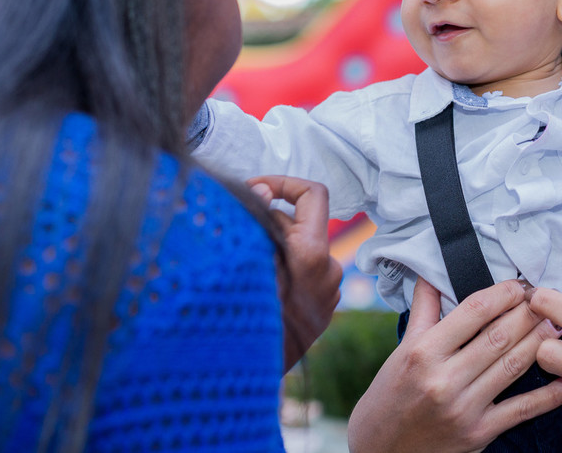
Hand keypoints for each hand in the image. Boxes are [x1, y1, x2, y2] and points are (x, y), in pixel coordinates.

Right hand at [248, 175, 342, 371]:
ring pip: (297, 246)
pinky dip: (282, 265)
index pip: (311, 193)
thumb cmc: (244, 321)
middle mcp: (327, 269)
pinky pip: (303, 270)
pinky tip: (256, 280)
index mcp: (310, 254)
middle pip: (297, 221)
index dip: (283, 182)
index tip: (255, 187)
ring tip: (241, 259)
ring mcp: (328, 289)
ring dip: (271, 243)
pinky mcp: (323, 305)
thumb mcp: (244, 263)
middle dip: (266, 219)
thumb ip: (255, 221)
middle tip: (233, 228)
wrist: (254, 378)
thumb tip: (261, 189)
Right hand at [348, 278, 561, 452]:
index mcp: (423, 351)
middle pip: (499, 336)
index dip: (502, 294)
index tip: (519, 285)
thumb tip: (431, 274)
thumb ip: (424, 310)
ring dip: (542, 342)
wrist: (381, 448)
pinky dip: (548, 395)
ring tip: (558, 325)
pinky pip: (521, 410)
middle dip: (529, 313)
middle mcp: (444, 378)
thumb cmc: (390, 394)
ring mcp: (464, 408)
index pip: (473, 311)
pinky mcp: (478, 433)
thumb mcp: (402, 349)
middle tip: (547, 299)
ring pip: (513, 366)